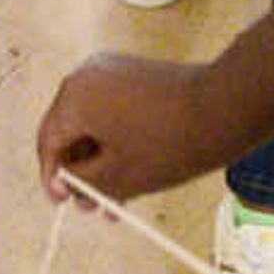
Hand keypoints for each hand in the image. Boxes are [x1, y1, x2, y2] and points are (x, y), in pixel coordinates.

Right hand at [35, 50, 228, 201]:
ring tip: (117, 193)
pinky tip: (131, 166)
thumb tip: (69, 184)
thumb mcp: (119, 176)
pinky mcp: (135, 72)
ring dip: (100, 158)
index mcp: (74, 97)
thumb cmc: (170, 142)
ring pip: (92, 121)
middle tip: (93, 203)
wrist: (225, 109)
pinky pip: (111, 108)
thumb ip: (83, 183)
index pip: (48, 142)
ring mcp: (112, 70)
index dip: (52, 177)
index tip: (63, 201)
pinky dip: (115, 137)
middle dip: (81, 170)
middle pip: (69, 129)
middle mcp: (87, 75)